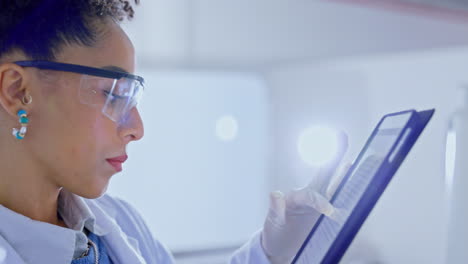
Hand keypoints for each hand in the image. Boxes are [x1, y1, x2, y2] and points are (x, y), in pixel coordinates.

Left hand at [261, 132, 348, 263]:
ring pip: (334, 184)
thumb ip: (275, 209)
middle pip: (324, 174)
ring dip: (344, 172)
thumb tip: (275, 193)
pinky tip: (355, 181)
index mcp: (295, 197)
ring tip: (355, 158)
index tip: (331, 212)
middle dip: (334, 156)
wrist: (279, 248)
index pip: (311, 195)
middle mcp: (308, 196)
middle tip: (342, 135)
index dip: (321, 202)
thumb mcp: (272, 223)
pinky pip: (339, 201)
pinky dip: (348, 192)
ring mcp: (318, 204)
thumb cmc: (274, 234)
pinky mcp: (325, 214)